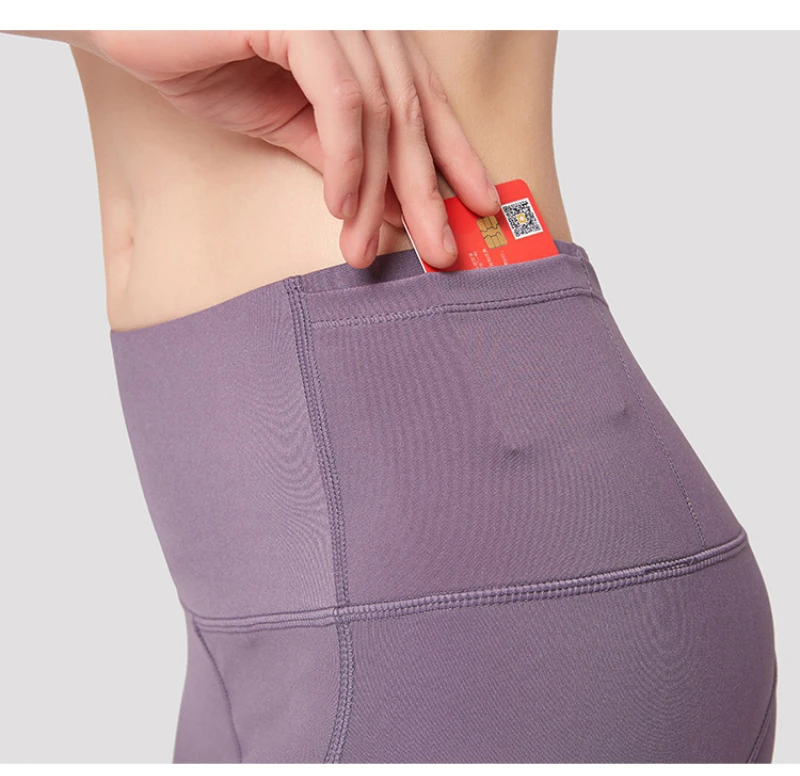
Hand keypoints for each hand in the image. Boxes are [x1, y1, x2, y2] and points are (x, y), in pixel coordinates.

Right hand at [87, 30, 500, 267]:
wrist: (133, 24)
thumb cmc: (211, 62)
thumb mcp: (290, 123)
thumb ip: (343, 156)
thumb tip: (389, 205)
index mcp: (365, 41)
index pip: (423, 103)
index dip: (455, 156)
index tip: (476, 207)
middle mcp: (360, 23)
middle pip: (411, 114)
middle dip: (428, 190)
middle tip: (443, 252)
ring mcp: (333, 18)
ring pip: (379, 115)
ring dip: (377, 193)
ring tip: (367, 250)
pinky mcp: (298, 22)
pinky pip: (339, 100)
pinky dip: (347, 158)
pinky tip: (340, 207)